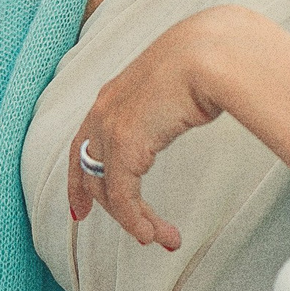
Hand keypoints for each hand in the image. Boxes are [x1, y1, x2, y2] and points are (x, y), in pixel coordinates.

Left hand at [68, 6, 263, 252]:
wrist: (210, 52)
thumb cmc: (206, 61)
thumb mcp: (179, 84)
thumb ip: (173, 101)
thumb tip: (194, 103)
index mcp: (114, 96)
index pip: (83, 145)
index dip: (80, 179)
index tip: (82, 208)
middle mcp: (104, 112)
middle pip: (91, 174)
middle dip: (109, 209)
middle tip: (138, 232)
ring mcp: (110, 128)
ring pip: (108, 190)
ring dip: (135, 221)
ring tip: (160, 239)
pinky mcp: (124, 145)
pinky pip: (123, 197)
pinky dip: (136, 220)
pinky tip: (153, 234)